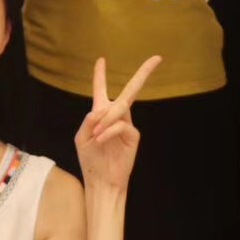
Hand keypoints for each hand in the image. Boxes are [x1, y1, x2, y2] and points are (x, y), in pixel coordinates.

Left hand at [75, 55, 158, 193]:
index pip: (101, 90)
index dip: (100, 75)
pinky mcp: (133, 136)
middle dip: (144, 73)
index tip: (101, 59)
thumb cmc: (90, 160)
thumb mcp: (82, 137)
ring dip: (106, 120)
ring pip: (120, 108)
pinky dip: (109, 130)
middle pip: (130, 90)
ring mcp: (127, 125)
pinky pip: (121, 125)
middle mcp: (117, 116)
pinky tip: (101, 139)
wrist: (101, 181)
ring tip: (97, 135)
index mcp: (101, 114)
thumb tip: (102, 109)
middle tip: (157, 58)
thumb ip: (88, 120)